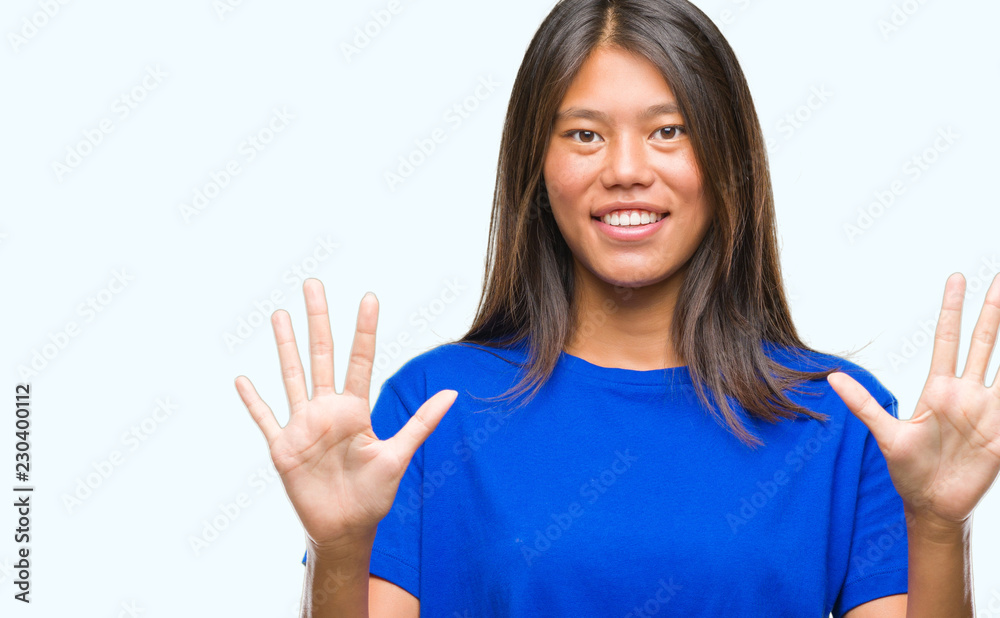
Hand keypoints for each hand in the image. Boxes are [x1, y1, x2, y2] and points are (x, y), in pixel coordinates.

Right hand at [234, 279, 457, 551]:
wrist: (346, 529)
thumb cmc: (373, 494)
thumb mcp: (399, 455)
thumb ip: (422, 422)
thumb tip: (453, 392)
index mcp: (355, 410)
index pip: (360, 360)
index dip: (364, 330)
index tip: (369, 297)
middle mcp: (328, 410)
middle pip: (321, 355)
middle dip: (318, 320)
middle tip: (313, 283)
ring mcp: (304, 426)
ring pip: (292, 376)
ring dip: (285, 346)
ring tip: (279, 313)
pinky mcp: (284, 448)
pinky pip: (265, 419)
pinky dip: (254, 402)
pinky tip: (243, 380)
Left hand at [828, 272, 999, 528]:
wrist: (933, 504)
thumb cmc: (908, 469)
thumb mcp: (885, 435)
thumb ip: (864, 404)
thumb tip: (833, 377)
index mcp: (937, 389)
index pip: (947, 339)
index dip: (952, 309)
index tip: (955, 278)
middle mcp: (965, 394)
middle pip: (983, 342)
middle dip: (993, 310)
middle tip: (999, 276)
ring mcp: (986, 411)